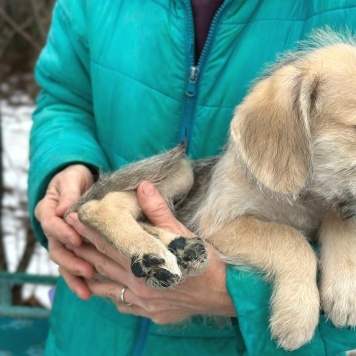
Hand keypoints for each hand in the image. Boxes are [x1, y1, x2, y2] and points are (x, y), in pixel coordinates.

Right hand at [34, 164, 95, 299]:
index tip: (76, 239)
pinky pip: (73, 265)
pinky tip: (89, 293)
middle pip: (56, 249)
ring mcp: (62, 240)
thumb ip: (69, 193)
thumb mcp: (72, 179)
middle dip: (71, 261)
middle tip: (87, 270)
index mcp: (48, 210)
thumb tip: (64, 211)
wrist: (81, 182)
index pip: (51, 224)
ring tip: (87, 292)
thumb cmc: (75, 178)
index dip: (62, 232)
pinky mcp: (73, 248)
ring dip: (74, 276)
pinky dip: (79, 279)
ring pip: (64, 262)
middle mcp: (52, 228)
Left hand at [66, 180, 235, 322]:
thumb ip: (159, 212)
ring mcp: (143, 301)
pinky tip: (109, 292)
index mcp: (143, 261)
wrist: (224, 292)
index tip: (73, 218)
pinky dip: (113, 297)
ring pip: (109, 288)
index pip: (109, 242)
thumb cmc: (204, 260)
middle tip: (67, 237)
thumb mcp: (183, 233)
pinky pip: (124, 306)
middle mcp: (138, 283)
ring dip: (93, 275)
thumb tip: (143, 187)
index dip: (90, 229)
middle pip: (103, 264)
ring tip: (78, 265)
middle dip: (84, 249)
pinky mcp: (152, 312)